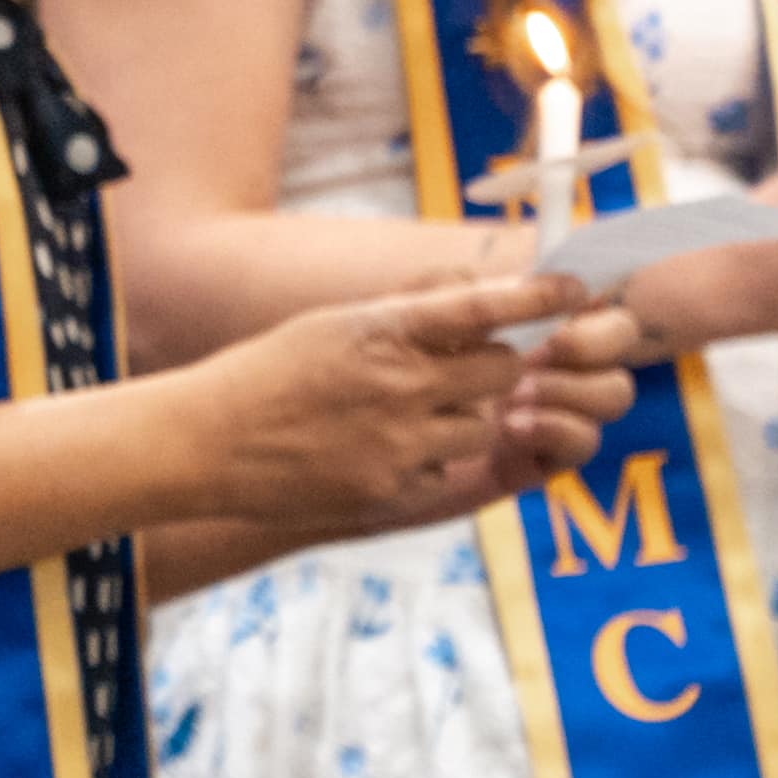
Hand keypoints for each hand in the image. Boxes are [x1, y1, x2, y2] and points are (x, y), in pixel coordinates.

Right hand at [191, 268, 627, 536]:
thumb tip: (472, 303)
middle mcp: (399, 385)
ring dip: (460, 417)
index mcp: (379, 331)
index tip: (573, 288)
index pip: (480, 306)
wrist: (203, 443)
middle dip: (493, 368)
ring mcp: (400, 442)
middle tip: (457, 368)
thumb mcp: (331, 326)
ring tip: (400, 415)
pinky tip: (373, 451)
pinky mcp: (394, 490)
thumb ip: (403, 319)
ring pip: (482, 423)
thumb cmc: (264, 374)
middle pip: (502, 370)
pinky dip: (425, 459)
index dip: (536, 295)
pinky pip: (445, 468)